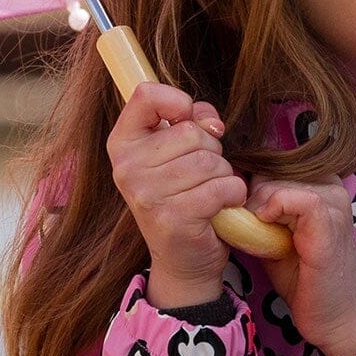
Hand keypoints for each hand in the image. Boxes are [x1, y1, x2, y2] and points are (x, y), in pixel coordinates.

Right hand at [107, 82, 249, 307]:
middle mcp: (127, 168)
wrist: (182, 261)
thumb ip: (192, 122)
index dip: (177, 101)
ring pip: (209, 160)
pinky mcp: (172, 217)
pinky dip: (233, 194)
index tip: (187, 120)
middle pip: (189, 131)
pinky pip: (222, 186)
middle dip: (210, 150)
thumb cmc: (183, 198)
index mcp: (122, 144)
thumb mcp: (178, 154)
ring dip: (223, 175)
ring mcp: (146, 194)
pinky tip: (222, 206)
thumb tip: (211, 122)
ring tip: (211, 192)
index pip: (145, 95)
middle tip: (201, 175)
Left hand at [246, 176, 355, 355]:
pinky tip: (267, 233)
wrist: (331, 314)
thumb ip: (257, 207)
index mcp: (319, 182)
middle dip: (249, 198)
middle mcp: (330, 184)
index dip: (248, 186)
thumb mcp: (272, 232)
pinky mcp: (329, 219)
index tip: (243, 214)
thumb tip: (224, 187)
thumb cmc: (302, 275)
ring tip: (260, 237)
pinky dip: (271, 211)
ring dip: (257, 209)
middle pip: (269, 171)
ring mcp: (333, 200)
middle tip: (249, 229)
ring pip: (275, 183)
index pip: (270, 164)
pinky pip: (291, 197)